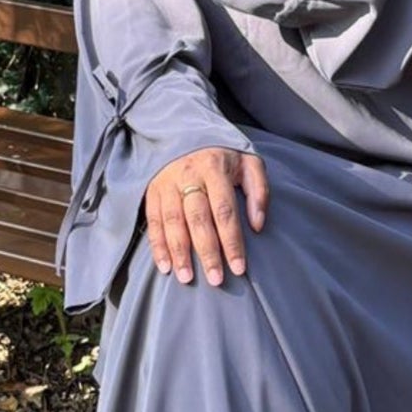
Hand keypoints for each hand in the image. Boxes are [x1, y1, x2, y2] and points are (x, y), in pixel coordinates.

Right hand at [144, 147, 268, 285]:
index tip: (239, 268)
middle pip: (198, 219)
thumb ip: (259, 191)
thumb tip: (258, 226)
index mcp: (215, 168)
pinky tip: (165, 266)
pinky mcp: (152, 190)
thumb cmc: (224, 157)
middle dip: (207, 252)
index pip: (225, 211)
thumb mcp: (249, 163)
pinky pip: (153, 221)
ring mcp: (167, 183)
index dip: (232, 241)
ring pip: (172, 222)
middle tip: (215, 279)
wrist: (185, 131)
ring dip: (179, 252)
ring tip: (186, 278)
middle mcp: (189, 175)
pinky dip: (157, 245)